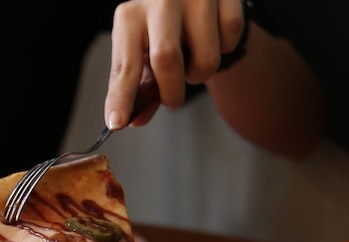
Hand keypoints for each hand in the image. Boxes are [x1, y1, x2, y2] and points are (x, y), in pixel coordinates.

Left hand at [104, 0, 245, 128]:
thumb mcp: (144, 54)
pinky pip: (231, 36)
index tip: (117, 123)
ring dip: (201, 73)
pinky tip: (213, 37)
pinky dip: (225, 48)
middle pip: (166, 59)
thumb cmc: (162, 30)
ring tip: (193, 61)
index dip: (121, 97)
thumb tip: (137, 120)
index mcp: (131, 17)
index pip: (125, 66)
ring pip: (206, 57)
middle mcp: (160, 1)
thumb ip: (142, 89)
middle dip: (171, 91)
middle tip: (172, 100)